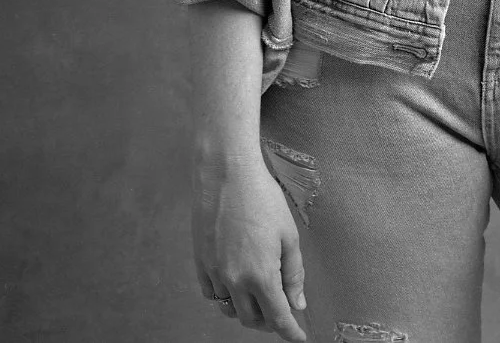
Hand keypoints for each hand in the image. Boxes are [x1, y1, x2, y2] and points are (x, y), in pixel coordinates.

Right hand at [192, 151, 307, 339]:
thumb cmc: (261, 197)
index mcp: (261, 274)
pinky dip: (226, 297)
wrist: (226, 173)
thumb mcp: (288, 233)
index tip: (299, 338)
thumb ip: (293, 273)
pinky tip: (236, 284)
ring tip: (260, 297)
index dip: (290, 332)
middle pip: (252, 319)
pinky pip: (212, 293)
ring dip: (246, 310)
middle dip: (269, 321)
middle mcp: (234, 280)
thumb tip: (297, 303)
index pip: (277, 317)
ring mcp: (214, 272)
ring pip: (230, 309)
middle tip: (282, 311)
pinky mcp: (200, 262)